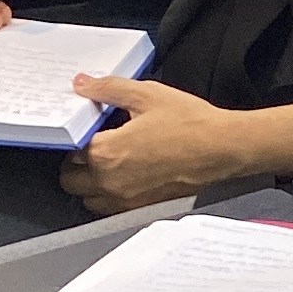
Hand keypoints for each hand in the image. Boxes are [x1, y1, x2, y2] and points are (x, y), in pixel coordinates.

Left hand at [56, 72, 274, 208]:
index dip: (74, 136)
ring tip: (106, 162)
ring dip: (88, 182)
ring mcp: (125, 198)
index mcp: (107, 152)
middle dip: (75, 162)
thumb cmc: (190, 123)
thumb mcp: (146, 94)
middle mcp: (111, 181)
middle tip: (91, 145)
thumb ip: (108, 88)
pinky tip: (124, 175)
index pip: (69, 149)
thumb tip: (82, 84)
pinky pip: (109, 207)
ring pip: (87, 198)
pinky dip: (107, 194)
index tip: (85, 127)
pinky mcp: (141, 207)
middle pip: (70, 180)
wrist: (223, 149)